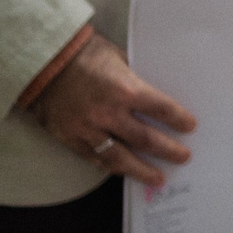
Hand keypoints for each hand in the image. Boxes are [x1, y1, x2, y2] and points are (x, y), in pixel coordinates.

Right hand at [29, 33, 197, 187]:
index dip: (178, 119)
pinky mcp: (70, 139)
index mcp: (126, 89)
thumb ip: (134, 78)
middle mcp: (109, 113)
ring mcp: (88, 129)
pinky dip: (111, 167)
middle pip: (146, 139)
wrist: (43, 62)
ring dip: (141, 170)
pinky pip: (95, 159)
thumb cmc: (85, 54)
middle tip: (183, 157)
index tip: (190, 127)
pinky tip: (124, 171)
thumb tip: (152, 93)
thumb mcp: (119, 57)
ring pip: (120, 157)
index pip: (161, 109)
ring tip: (158, 178)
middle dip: (168, 150)